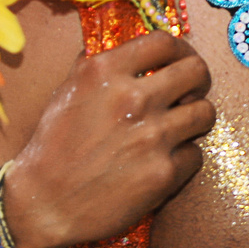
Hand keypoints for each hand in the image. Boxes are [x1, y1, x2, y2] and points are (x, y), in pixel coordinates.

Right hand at [1, 32, 214, 247]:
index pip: (164, 42)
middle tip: (189, 94)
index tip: (181, 61)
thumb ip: (97, 65)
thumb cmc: (52, 149)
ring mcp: (152, 136)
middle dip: (198, 82)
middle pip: (196, 72)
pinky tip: (163, 163)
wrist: (43, 205)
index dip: (181, 50)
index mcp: (106, 72)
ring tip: (179, 129)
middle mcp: (133, 98)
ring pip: (205, 112)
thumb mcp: (67, 92)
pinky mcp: (164, 173)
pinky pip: (195, 154)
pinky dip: (184, 158)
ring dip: (195, 119)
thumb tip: (124, 47)